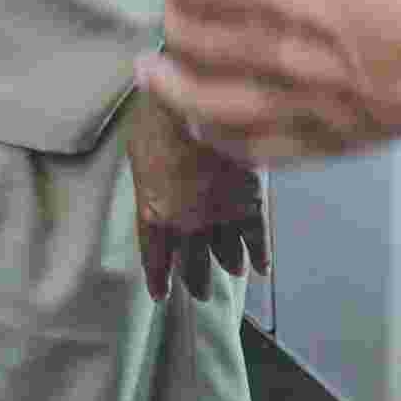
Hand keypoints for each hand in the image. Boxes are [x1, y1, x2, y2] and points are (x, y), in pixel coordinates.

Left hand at [125, 88, 267, 301]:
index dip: (158, 274)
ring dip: (228, 264)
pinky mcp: (249, 202)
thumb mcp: (138, 147)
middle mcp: (187, 222)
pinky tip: (262, 267)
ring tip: (231, 273)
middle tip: (200, 292)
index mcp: (154, 209)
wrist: (194, 107)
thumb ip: (148, 173)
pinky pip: (256, 237)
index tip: (161, 293)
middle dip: (195, 278)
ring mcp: (220, 214)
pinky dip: (260, 253)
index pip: (154, 253)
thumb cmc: (158, 117)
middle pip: (191, 260)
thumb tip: (152, 177)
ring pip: (225, 252)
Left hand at [139, 0, 400, 164]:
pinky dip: (221, 140)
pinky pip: (258, 151)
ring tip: (154, 72)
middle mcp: (286, 51)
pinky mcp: (331, 139)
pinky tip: (205, 126)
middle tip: (169, 7)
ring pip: (212, 104)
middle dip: (170, 20)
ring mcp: (306, 103)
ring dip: (173, 88)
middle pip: (195, 41)